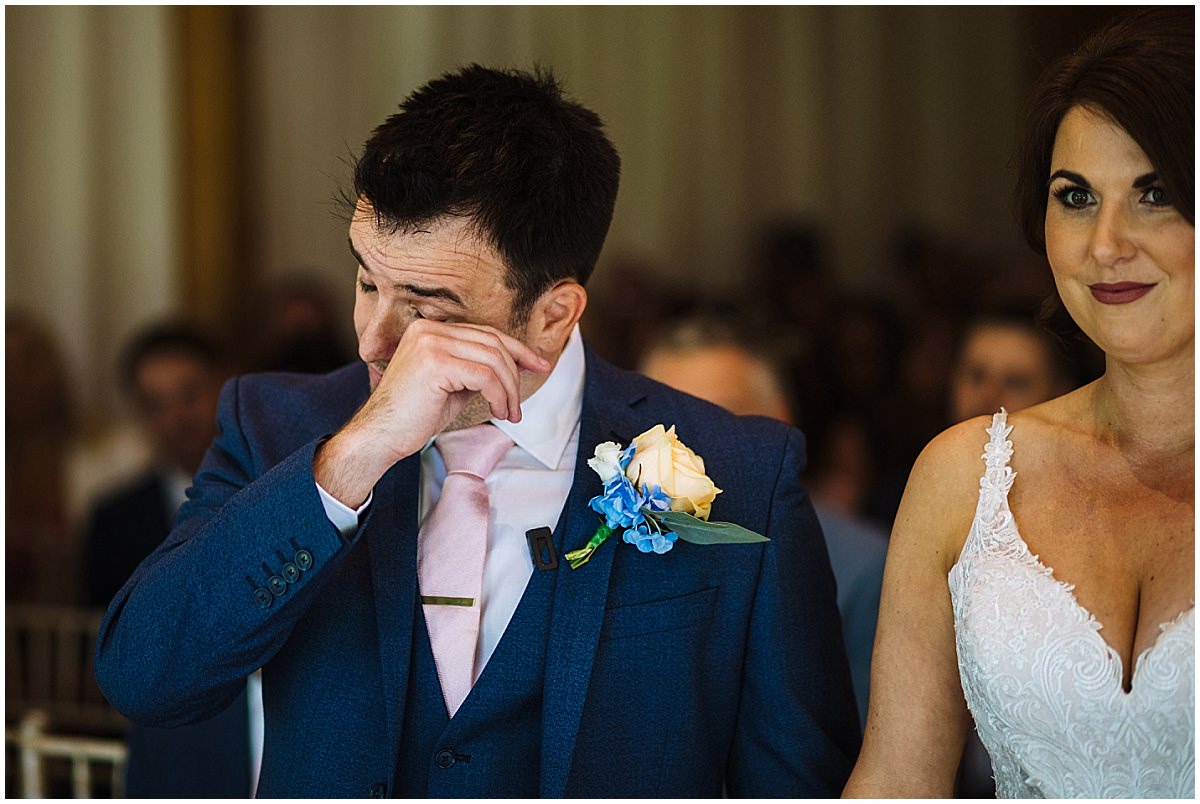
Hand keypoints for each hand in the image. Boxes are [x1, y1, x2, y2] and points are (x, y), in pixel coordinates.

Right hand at [315, 320, 549, 506]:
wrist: (380, 436)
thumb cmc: (414, 416)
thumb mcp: (452, 385)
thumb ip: (476, 370)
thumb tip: (514, 367)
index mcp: (430, 329)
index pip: (486, 333)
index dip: (517, 349)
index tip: (538, 364)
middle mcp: (429, 329)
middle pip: (493, 343)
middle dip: (516, 373)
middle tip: (519, 404)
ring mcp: (430, 342)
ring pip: (493, 360)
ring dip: (509, 390)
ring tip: (509, 413)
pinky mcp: (434, 362)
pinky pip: (484, 376)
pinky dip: (499, 396)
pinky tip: (497, 412)